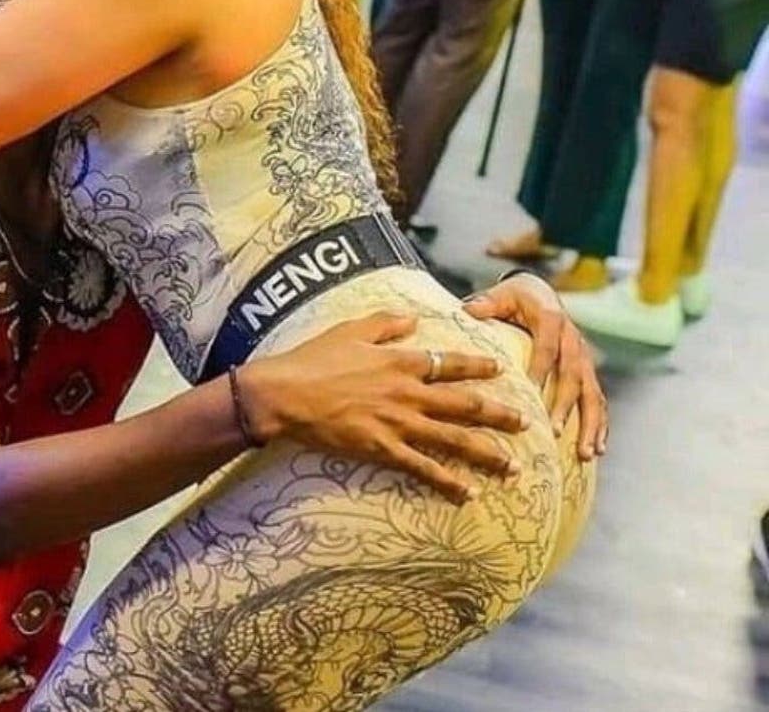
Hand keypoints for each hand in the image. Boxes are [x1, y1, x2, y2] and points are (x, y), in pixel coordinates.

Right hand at [242, 314, 528, 503]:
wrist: (286, 393)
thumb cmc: (314, 358)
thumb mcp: (350, 329)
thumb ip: (386, 323)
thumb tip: (414, 319)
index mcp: (401, 361)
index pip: (450, 364)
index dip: (478, 367)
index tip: (502, 370)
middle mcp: (408, 393)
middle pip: (464, 405)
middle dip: (498, 414)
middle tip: (526, 423)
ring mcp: (398, 424)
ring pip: (453, 440)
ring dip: (486, 452)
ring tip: (512, 465)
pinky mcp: (383, 450)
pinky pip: (423, 469)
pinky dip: (448, 482)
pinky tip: (468, 493)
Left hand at [462, 273, 606, 460]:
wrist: (540, 290)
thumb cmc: (515, 297)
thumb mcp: (501, 294)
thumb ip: (486, 303)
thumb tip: (466, 310)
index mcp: (551, 319)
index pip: (547, 348)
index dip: (541, 370)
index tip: (531, 395)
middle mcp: (574, 339)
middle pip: (573, 375)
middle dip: (565, 405)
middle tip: (553, 432)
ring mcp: (584, 357)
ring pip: (592, 392)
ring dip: (591, 423)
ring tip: (586, 453)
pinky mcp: (588, 371)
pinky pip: (598, 400)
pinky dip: (600, 425)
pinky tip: (597, 450)